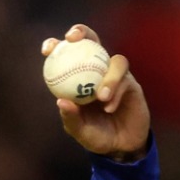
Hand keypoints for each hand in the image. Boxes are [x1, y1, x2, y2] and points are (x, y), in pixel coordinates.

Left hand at [45, 25, 150, 160]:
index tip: (47, 49)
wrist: (120, 146)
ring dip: (108, 77)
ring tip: (100, 97)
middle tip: (72, 39)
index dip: (57, 46)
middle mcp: (97, 71)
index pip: (68, 55)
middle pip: (93, 41)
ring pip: (115, 61)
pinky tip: (108, 107)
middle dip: (83, 32)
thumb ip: (71, 117)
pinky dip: (116, 93)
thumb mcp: (79, 130)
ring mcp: (116, 75)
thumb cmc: (96, 135)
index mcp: (79, 77)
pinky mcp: (132, 84)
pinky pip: (125, 81)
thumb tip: (60, 101)